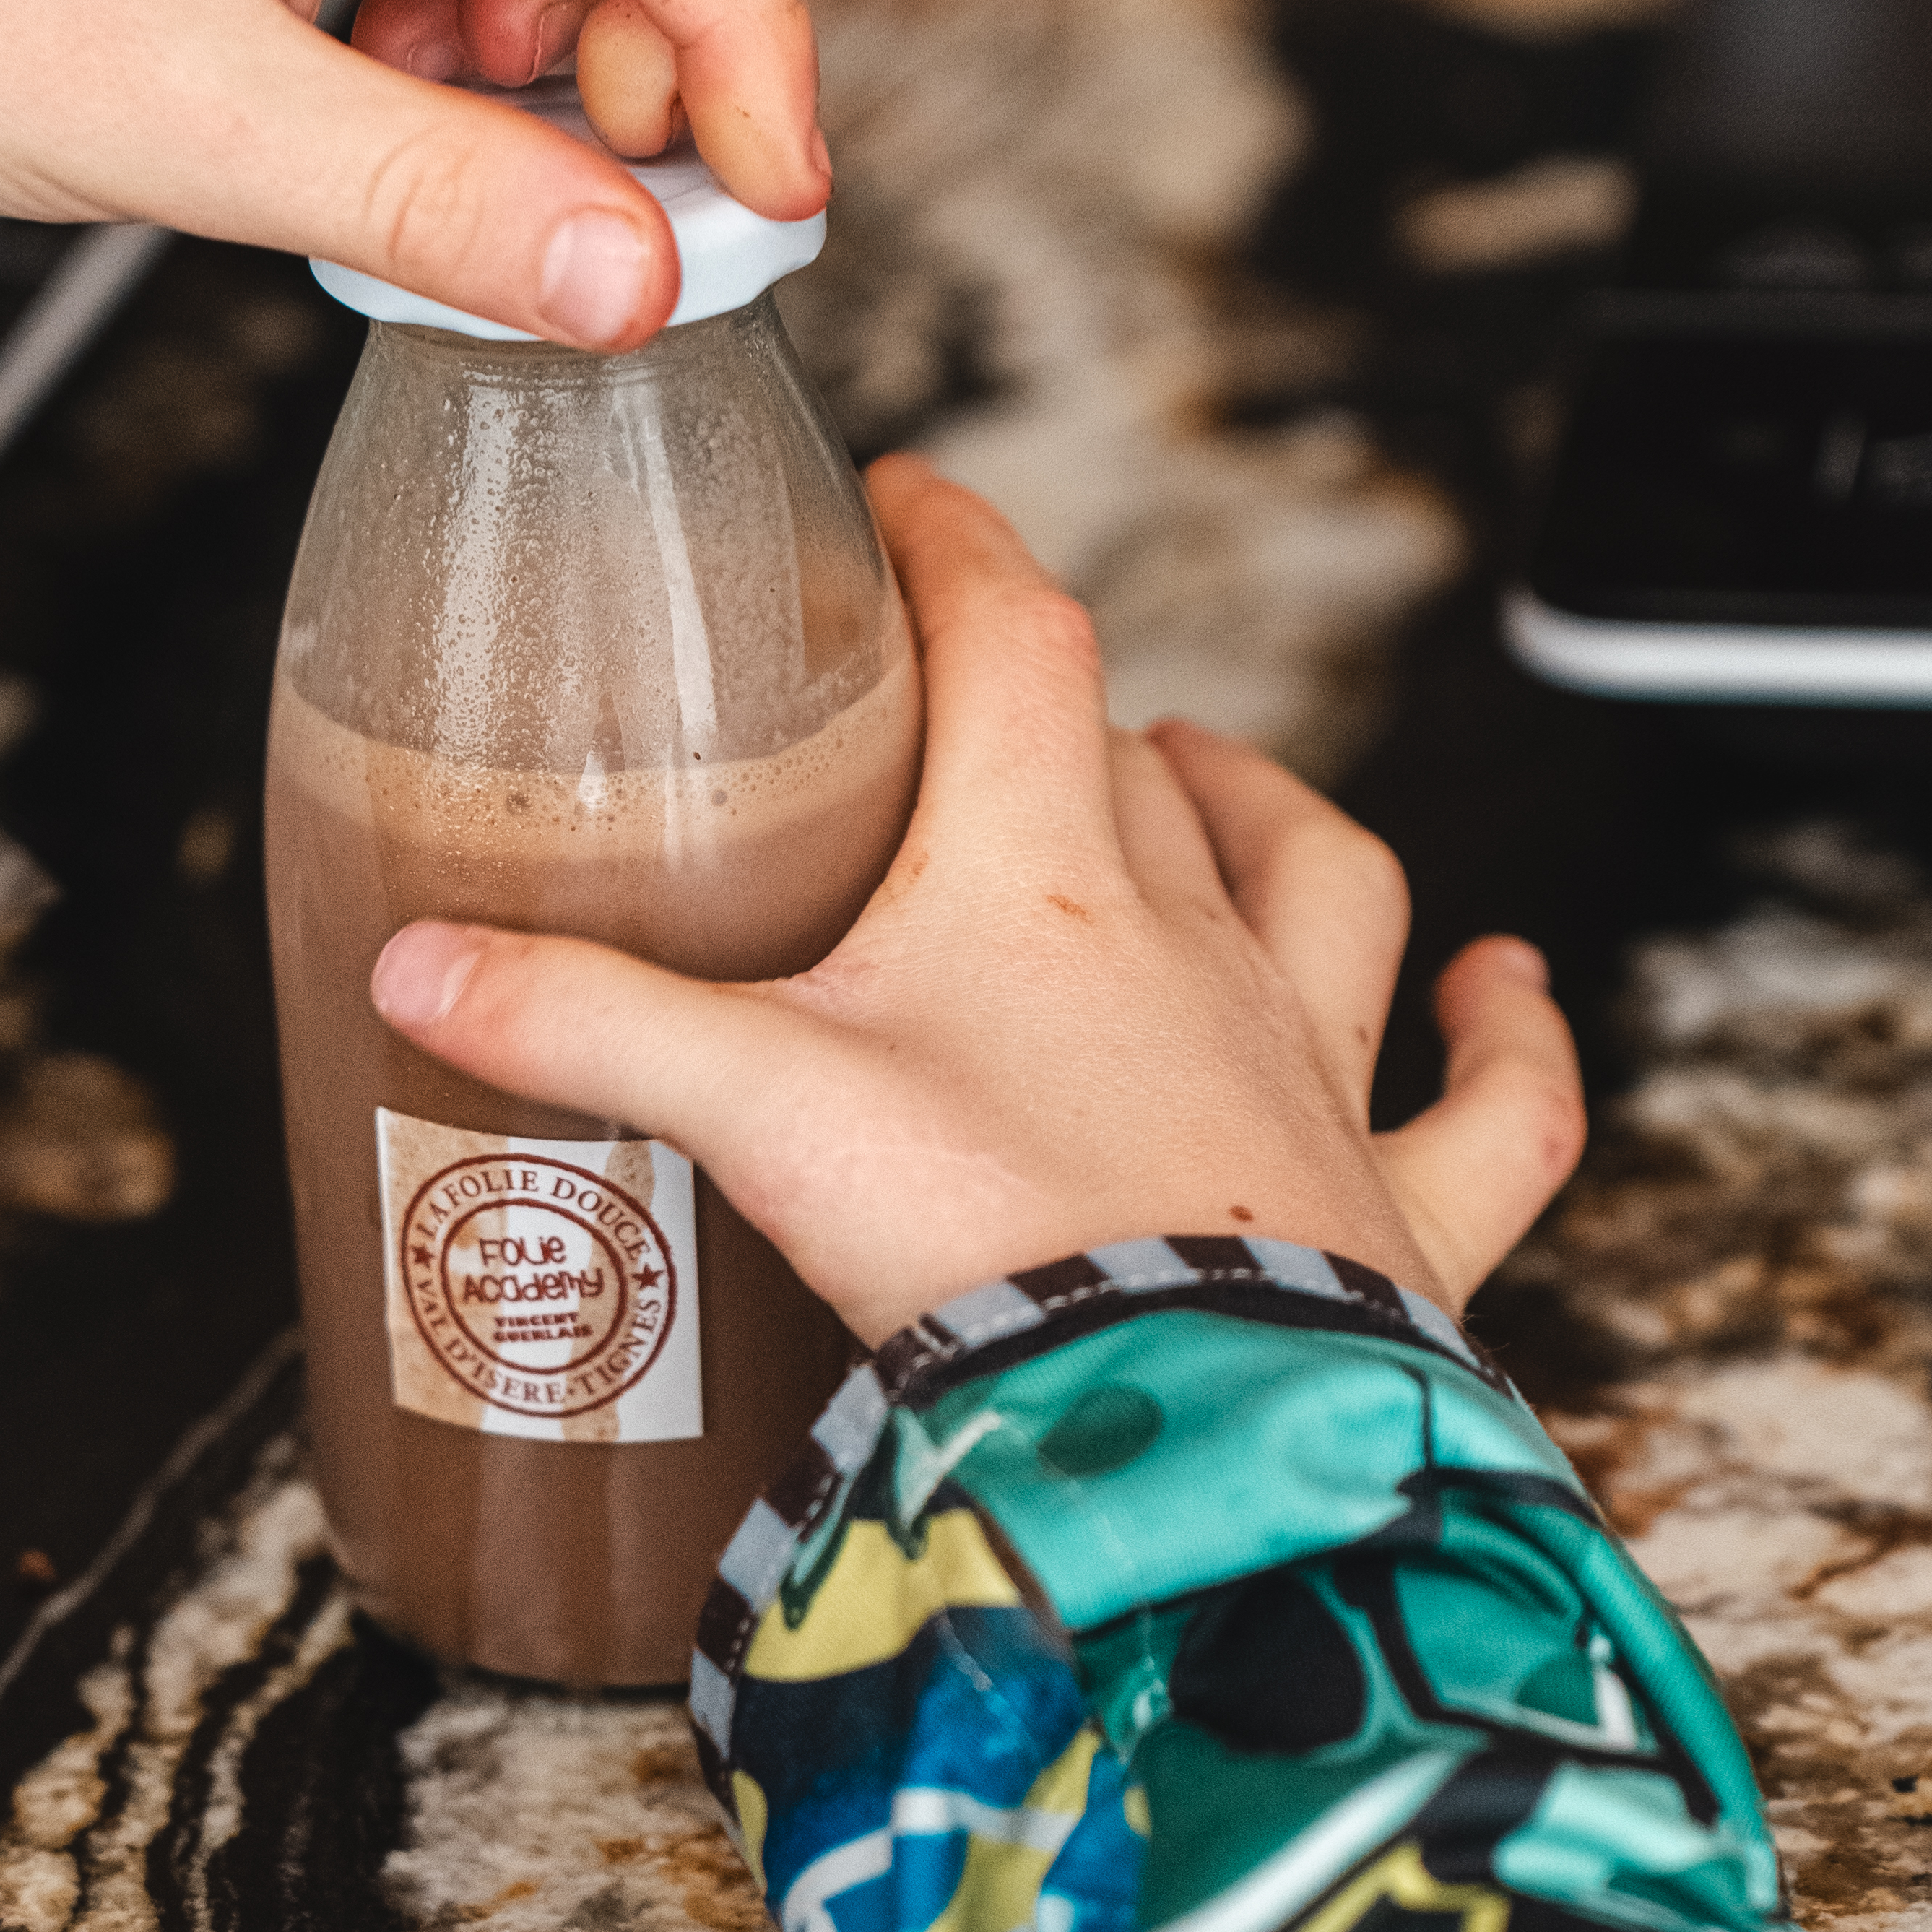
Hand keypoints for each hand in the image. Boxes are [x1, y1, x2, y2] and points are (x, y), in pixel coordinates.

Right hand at [368, 461, 1583, 1343]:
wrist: (1168, 1432)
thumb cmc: (980, 1251)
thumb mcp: (750, 1116)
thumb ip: (581, 1028)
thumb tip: (413, 969)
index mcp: (1043, 879)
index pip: (1016, 634)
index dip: (958, 543)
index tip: (906, 500)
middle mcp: (1198, 946)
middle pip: (1148, 766)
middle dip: (1078, 711)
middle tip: (1003, 707)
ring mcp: (1314, 1073)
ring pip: (1330, 886)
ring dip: (1280, 825)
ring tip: (1236, 790)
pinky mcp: (1395, 1213)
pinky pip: (1500, 1111)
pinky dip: (1519, 1046)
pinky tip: (1514, 990)